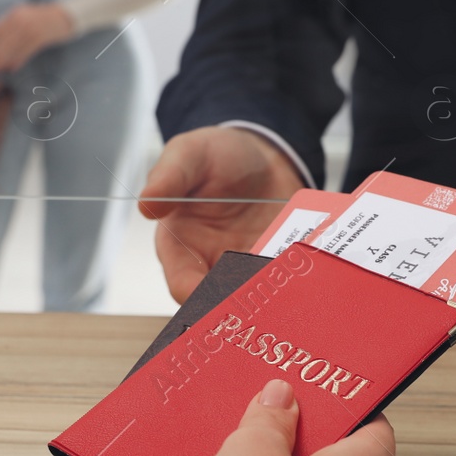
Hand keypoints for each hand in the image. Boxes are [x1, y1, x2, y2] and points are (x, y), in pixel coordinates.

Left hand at [0, 4, 74, 72]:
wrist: (65, 16)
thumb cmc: (42, 19)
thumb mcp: (25, 17)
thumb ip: (12, 26)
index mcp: (15, 13)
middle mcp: (22, 19)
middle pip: (4, 38)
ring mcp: (32, 28)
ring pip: (14, 46)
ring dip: (4, 58)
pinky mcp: (41, 37)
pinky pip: (27, 50)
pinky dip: (19, 59)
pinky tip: (13, 67)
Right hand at [138, 126, 306, 302]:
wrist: (262, 155)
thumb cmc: (217, 155)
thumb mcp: (190, 154)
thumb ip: (170, 176)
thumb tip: (146, 204)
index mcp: (179, 246)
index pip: (182, 284)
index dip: (196, 294)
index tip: (217, 292)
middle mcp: (211, 266)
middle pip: (221, 301)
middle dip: (240, 301)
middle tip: (261, 287)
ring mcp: (247, 270)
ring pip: (256, 298)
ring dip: (271, 293)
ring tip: (288, 278)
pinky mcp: (277, 267)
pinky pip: (287, 283)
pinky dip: (297, 281)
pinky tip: (309, 269)